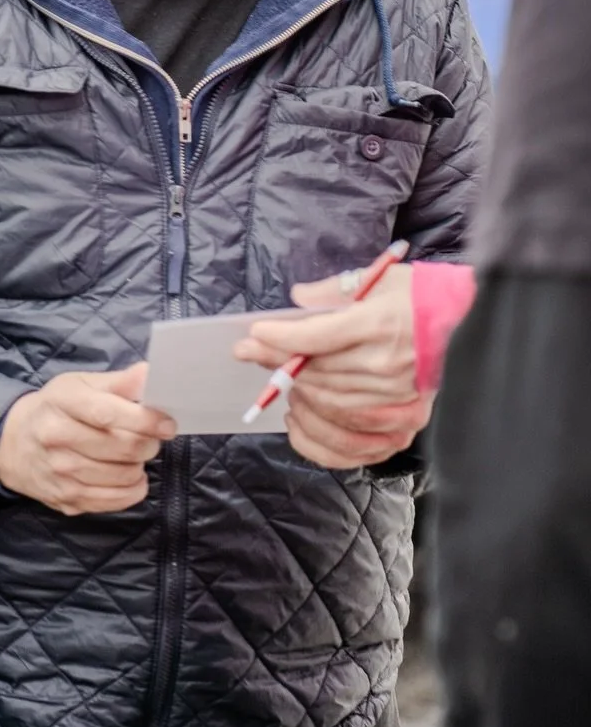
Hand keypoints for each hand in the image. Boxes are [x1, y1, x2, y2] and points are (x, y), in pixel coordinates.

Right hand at [0, 364, 175, 514]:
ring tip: (135, 455)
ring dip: (139, 466)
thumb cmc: (55, 409)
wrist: (14, 444)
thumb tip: (149, 375)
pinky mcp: (68, 499)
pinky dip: (132, 490)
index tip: (167, 424)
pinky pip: (114, 501)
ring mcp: (61, 473)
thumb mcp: (79, 385)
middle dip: (148, 444)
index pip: (108, 414)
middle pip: (121, 448)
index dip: (145, 420)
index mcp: (62, 404)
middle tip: (152, 439)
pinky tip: (130, 477)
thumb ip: (118, 382)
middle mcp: (57, 439)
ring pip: (122, 476)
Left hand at [232, 266, 427, 469]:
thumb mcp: (380, 279)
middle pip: (317, 372)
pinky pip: (351, 447)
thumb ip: (335, 291)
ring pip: (327, 407)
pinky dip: (318, 441)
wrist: (473, 326)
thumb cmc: (423, 299)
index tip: (253, 335)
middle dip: (276, 363)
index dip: (279, 337)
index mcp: (380, 325)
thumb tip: (298, 299)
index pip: (317, 336)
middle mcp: (387, 367)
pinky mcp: (404, 425)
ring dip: (296, 398)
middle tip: (252, 354)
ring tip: (282, 386)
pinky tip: (298, 425)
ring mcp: (396, 401)